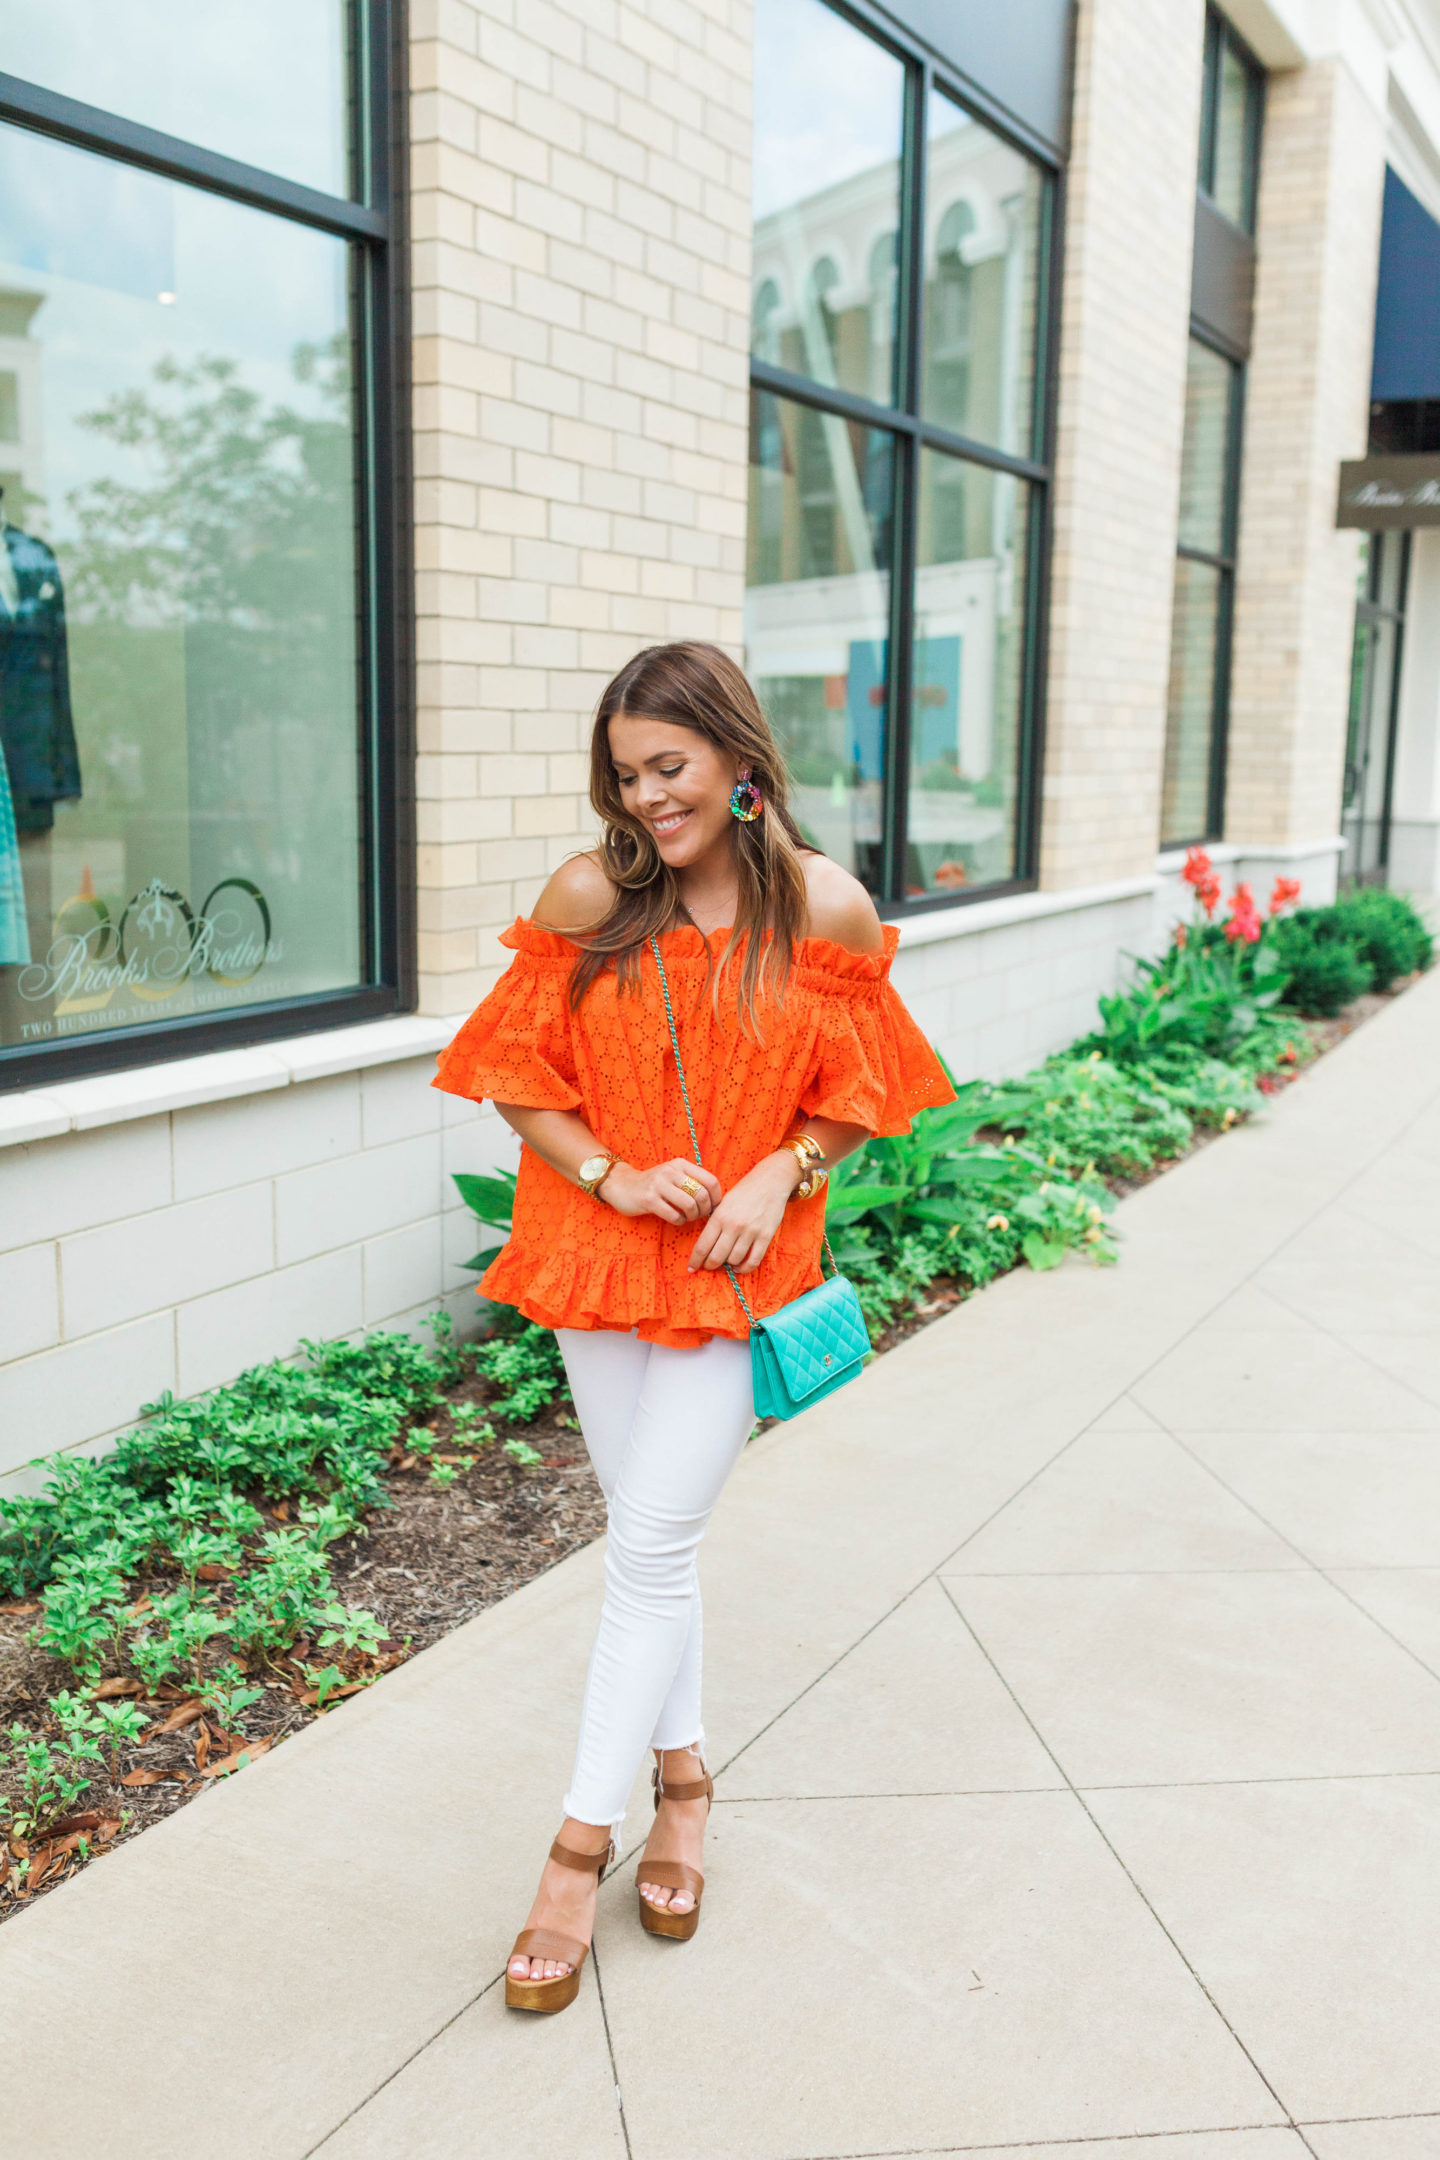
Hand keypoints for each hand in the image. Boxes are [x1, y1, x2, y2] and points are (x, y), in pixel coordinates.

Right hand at [602, 1159, 721, 1224]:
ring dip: (692, 1217)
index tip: (712, 1206)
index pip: (711, 1181)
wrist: (621, 1185)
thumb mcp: (673, 1175)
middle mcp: (671, 1171)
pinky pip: (674, 1215)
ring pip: (690, 1205)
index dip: (716, 1198)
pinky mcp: (649, 1199)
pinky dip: (679, 1221)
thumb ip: (692, 1182)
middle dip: (704, 1210)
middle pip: (702, 1195)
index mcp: (681, 1164)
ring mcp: (659, 1185)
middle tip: (699, 1215)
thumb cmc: (654, 1185)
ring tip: (687, 1217)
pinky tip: (675, 1219)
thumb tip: (716, 1201)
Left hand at [688, 1152, 798, 1273]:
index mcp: (719, 1216)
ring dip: (728, 1265)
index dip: (695, 1260)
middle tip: (709, 1266)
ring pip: (734, 1260)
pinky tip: (740, 1266)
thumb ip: (715, 1223)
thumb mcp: (723, 1203)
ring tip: (727, 1261)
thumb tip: (705, 1245)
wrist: (770, 1181)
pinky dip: (744, 1268)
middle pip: (716, 1257)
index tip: (691, 1268)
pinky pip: (753, 1260)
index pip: (702, 1245)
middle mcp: (733, 1225)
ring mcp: (750, 1231)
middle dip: (710, 1265)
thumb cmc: (744, 1191)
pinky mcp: (765, 1236)